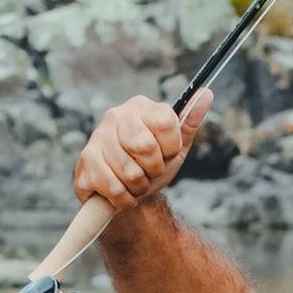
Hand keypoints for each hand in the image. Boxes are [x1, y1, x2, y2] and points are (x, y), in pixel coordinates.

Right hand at [74, 91, 213, 211]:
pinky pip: (114, 187)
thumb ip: (189, 122)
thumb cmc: (150, 167)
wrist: (122, 194)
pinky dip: (125, 199)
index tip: (166, 155)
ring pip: (130, 172)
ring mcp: (97, 138)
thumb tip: (206, 94)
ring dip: (139, 187)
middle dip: (154, 170)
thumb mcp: (175, 147)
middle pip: (146, 147)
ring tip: (136, 184)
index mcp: (140, 106)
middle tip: (150, 173)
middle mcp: (116, 116)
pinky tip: (123, 194)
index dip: (171, 148)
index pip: (166, 123)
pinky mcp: (85, 163)